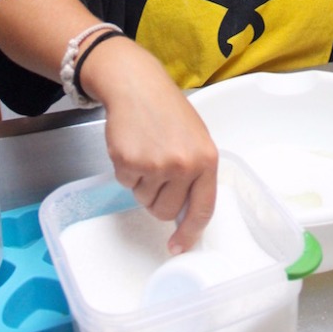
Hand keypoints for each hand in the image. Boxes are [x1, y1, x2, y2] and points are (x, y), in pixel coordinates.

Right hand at [83, 38, 218, 253]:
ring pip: (144, 200)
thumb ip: (196, 173)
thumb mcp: (195, 138)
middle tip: (156, 172)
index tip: (178, 246)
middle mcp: (184, 165)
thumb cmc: (167, 111)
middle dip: (158, 199)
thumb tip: (186, 215)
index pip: (202, 209)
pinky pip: (126, 184)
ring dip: (142, 183)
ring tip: (146, 151)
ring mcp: (156, 165)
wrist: (137, 85)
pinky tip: (132, 146)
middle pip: (166, 211)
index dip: (189, 233)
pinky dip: (126, 171)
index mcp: (206, 159)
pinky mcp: (129, 162)